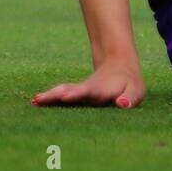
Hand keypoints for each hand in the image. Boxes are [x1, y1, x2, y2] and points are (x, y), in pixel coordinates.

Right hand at [32, 60, 146, 108]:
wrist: (119, 66)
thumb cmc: (130, 84)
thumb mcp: (136, 90)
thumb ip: (130, 97)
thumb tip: (122, 104)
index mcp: (103, 89)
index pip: (91, 92)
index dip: (79, 94)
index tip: (67, 96)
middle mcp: (89, 90)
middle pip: (72, 91)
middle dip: (60, 95)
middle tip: (45, 99)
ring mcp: (80, 91)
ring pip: (63, 91)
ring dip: (51, 96)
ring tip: (36, 100)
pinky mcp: (74, 94)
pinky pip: (60, 94)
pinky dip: (49, 98)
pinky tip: (35, 101)